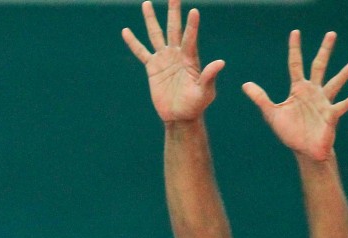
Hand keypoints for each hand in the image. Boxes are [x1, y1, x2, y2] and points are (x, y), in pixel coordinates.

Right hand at [123, 0, 225, 123]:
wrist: (180, 116)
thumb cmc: (196, 105)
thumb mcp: (205, 92)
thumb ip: (209, 76)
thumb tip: (220, 62)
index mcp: (190, 58)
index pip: (190, 38)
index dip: (192, 25)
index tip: (194, 11)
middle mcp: (177, 54)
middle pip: (174, 28)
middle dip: (174, 11)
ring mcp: (164, 59)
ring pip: (156, 35)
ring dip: (151, 19)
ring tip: (147, 3)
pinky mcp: (152, 68)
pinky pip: (141, 52)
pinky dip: (133, 42)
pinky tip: (126, 31)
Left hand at [243, 30, 347, 161]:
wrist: (304, 149)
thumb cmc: (290, 131)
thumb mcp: (272, 114)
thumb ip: (261, 98)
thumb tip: (245, 84)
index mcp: (298, 89)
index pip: (295, 64)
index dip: (294, 49)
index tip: (295, 33)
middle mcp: (313, 91)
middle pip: (319, 66)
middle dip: (324, 50)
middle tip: (331, 33)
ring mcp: (323, 102)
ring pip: (334, 84)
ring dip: (344, 74)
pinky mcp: (330, 116)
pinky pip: (339, 107)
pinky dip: (347, 102)